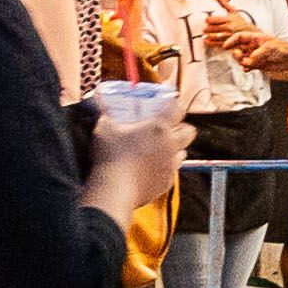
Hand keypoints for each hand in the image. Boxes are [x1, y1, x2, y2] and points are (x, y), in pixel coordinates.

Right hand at [84, 99, 192, 219]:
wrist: (114, 191)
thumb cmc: (109, 155)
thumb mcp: (104, 128)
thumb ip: (104, 111)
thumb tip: (98, 96)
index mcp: (158, 127)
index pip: (177, 108)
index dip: (175, 104)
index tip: (168, 104)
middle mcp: (170, 145)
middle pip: (189, 132)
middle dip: (182, 128)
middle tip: (169, 128)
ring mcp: (170, 165)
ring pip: (183, 153)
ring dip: (175, 149)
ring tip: (159, 150)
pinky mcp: (166, 183)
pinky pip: (171, 172)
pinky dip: (165, 168)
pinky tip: (151, 169)